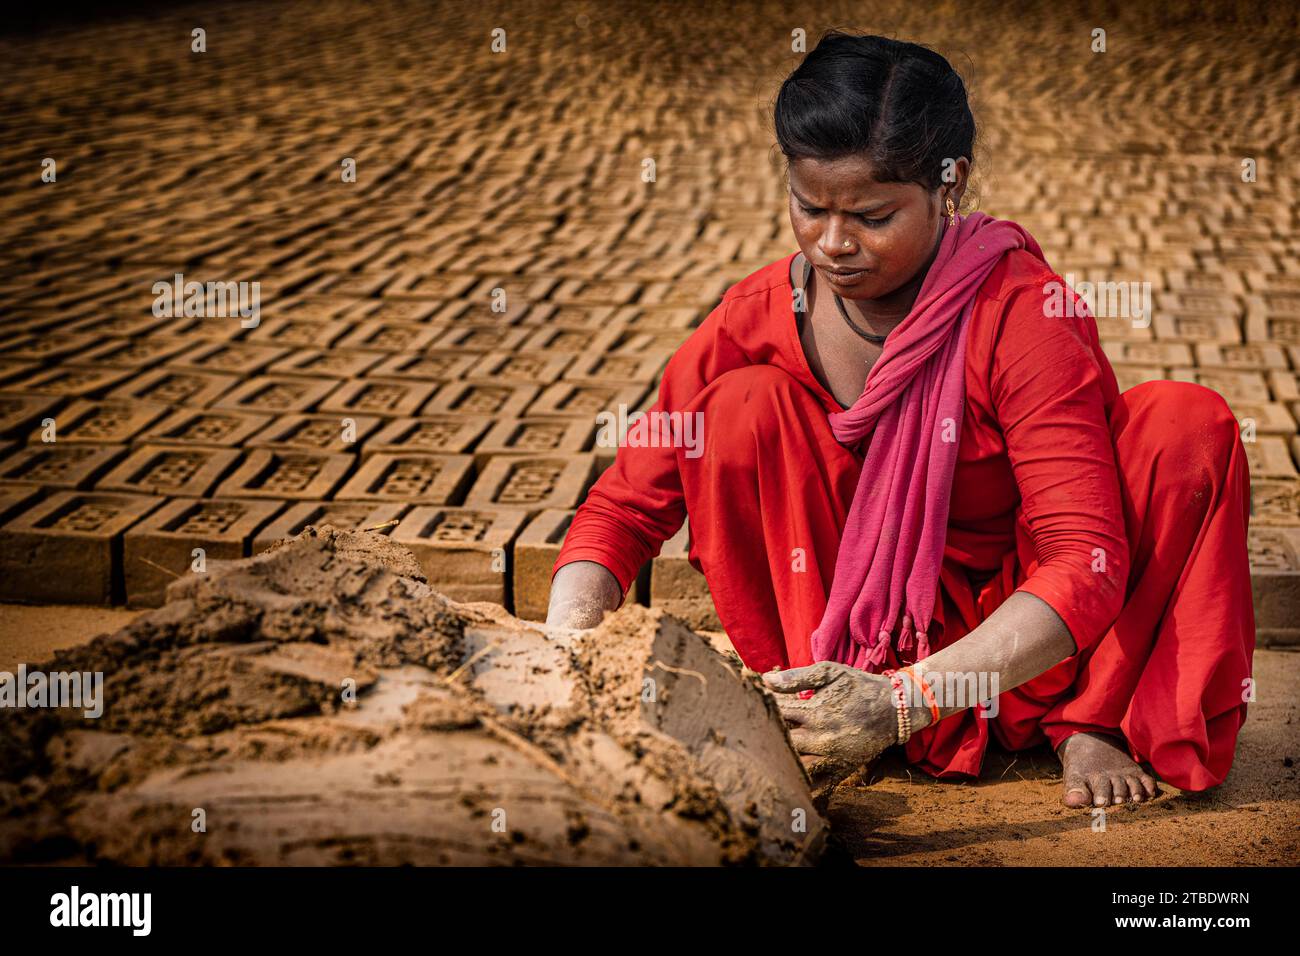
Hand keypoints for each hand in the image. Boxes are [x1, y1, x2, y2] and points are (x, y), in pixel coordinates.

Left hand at [761, 661, 902, 795]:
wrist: (895, 709)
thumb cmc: (859, 686)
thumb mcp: (831, 672)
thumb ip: (797, 677)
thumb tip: (764, 680)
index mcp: (815, 712)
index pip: (776, 712)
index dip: (762, 706)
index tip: (754, 702)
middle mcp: (821, 739)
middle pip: (780, 742)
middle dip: (766, 733)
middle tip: (756, 726)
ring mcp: (831, 758)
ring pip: (793, 766)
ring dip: (780, 757)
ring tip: (769, 748)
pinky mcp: (840, 771)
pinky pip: (814, 784)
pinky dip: (798, 780)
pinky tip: (787, 772)